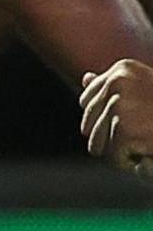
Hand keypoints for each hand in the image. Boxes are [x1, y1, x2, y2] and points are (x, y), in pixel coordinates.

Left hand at [80, 59, 152, 176]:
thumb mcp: (141, 90)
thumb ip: (113, 86)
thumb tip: (85, 78)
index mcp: (122, 69)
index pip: (86, 100)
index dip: (102, 118)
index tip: (129, 121)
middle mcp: (117, 82)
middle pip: (87, 124)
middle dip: (109, 137)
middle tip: (142, 134)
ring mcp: (120, 104)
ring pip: (98, 143)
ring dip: (120, 151)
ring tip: (147, 142)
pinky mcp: (126, 129)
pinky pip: (114, 156)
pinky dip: (131, 161)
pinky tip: (150, 152)